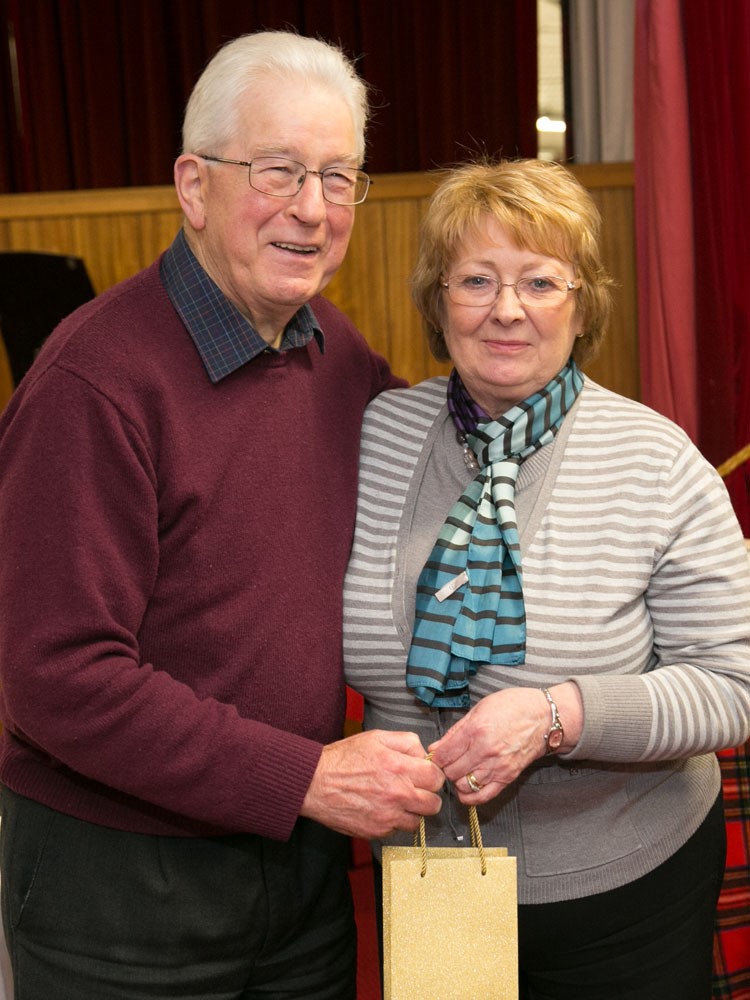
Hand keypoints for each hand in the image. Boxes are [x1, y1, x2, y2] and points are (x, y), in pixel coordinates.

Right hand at [300, 729, 444, 838]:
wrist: (315, 783)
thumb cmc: (344, 758)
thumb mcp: (376, 738)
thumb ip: (406, 742)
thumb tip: (424, 754)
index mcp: (400, 768)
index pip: (437, 779)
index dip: (432, 775)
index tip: (424, 775)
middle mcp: (397, 794)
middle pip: (434, 804)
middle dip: (427, 795)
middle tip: (415, 789)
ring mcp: (388, 817)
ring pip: (418, 821)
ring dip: (412, 812)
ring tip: (397, 801)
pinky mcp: (377, 832)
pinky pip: (397, 831)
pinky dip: (394, 822)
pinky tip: (382, 809)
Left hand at [428, 683, 581, 804]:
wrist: (544, 717)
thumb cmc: (513, 707)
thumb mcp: (480, 708)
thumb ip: (456, 730)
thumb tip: (436, 747)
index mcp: (476, 730)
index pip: (443, 755)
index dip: (435, 756)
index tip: (436, 754)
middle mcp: (485, 751)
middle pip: (451, 772)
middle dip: (445, 768)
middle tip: (447, 761)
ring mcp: (497, 767)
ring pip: (464, 786)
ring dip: (457, 780)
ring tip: (459, 770)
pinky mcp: (507, 778)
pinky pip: (483, 796)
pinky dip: (471, 797)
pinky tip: (467, 788)